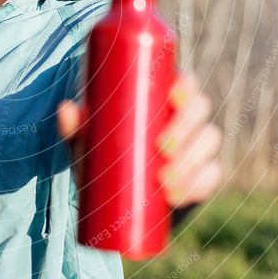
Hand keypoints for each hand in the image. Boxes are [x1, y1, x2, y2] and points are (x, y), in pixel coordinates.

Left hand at [56, 69, 224, 208]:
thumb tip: (66, 109)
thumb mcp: (86, 140)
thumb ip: (74, 126)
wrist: (109, 192)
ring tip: (165, 180)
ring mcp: (195, 146)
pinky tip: (177, 195)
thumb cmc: (100, 152)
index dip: (186, 87)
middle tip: (162, 148)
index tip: (172, 99)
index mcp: (162, 98)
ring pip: (209, 142)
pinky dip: (198, 186)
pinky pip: (211, 176)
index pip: (185, 83)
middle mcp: (184, 117)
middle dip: (187, 128)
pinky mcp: (199, 175)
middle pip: (200, 110)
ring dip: (194, 161)